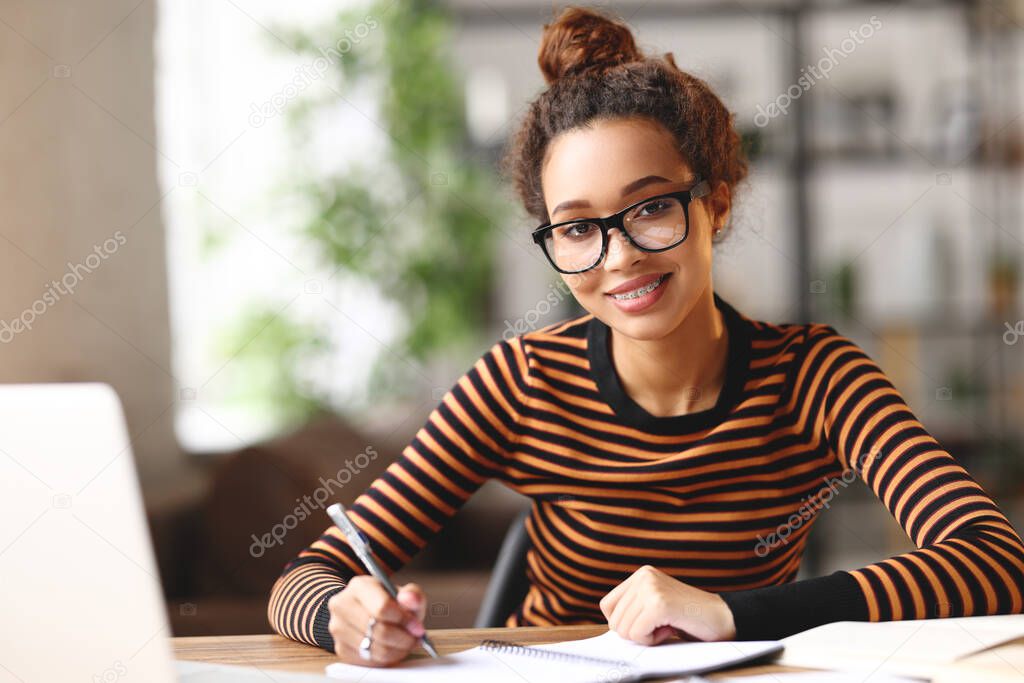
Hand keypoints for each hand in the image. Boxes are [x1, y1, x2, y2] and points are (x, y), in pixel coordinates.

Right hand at [326, 575, 427, 666]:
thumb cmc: (386, 602)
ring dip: (397, 651)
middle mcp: (342, 605)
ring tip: (406, 644)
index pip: (382, 608)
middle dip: (403, 639)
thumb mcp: (403, 593)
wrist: (364, 610)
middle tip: (415, 639)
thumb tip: (410, 599)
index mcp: (359, 586)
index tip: (417, 626)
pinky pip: (368, 661)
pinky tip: (392, 649)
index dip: (404, 620)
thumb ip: (412, 595)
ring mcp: (338, 628)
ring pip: (374, 649)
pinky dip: (385, 659)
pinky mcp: (340, 648)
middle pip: (378, 631)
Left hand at [599, 565, 735, 644]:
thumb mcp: (655, 605)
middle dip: (636, 632)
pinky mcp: (659, 604)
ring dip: (646, 637)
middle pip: (614, 621)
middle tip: (661, 625)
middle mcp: (643, 576)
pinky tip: (670, 628)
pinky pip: (638, 634)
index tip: (647, 622)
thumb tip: (611, 625)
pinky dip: (653, 640)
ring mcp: (651, 588)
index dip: (623, 623)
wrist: (723, 618)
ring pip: (624, 629)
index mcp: (641, 574)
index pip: (607, 606)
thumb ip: (634, 608)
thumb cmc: (688, 618)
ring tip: (667, 624)